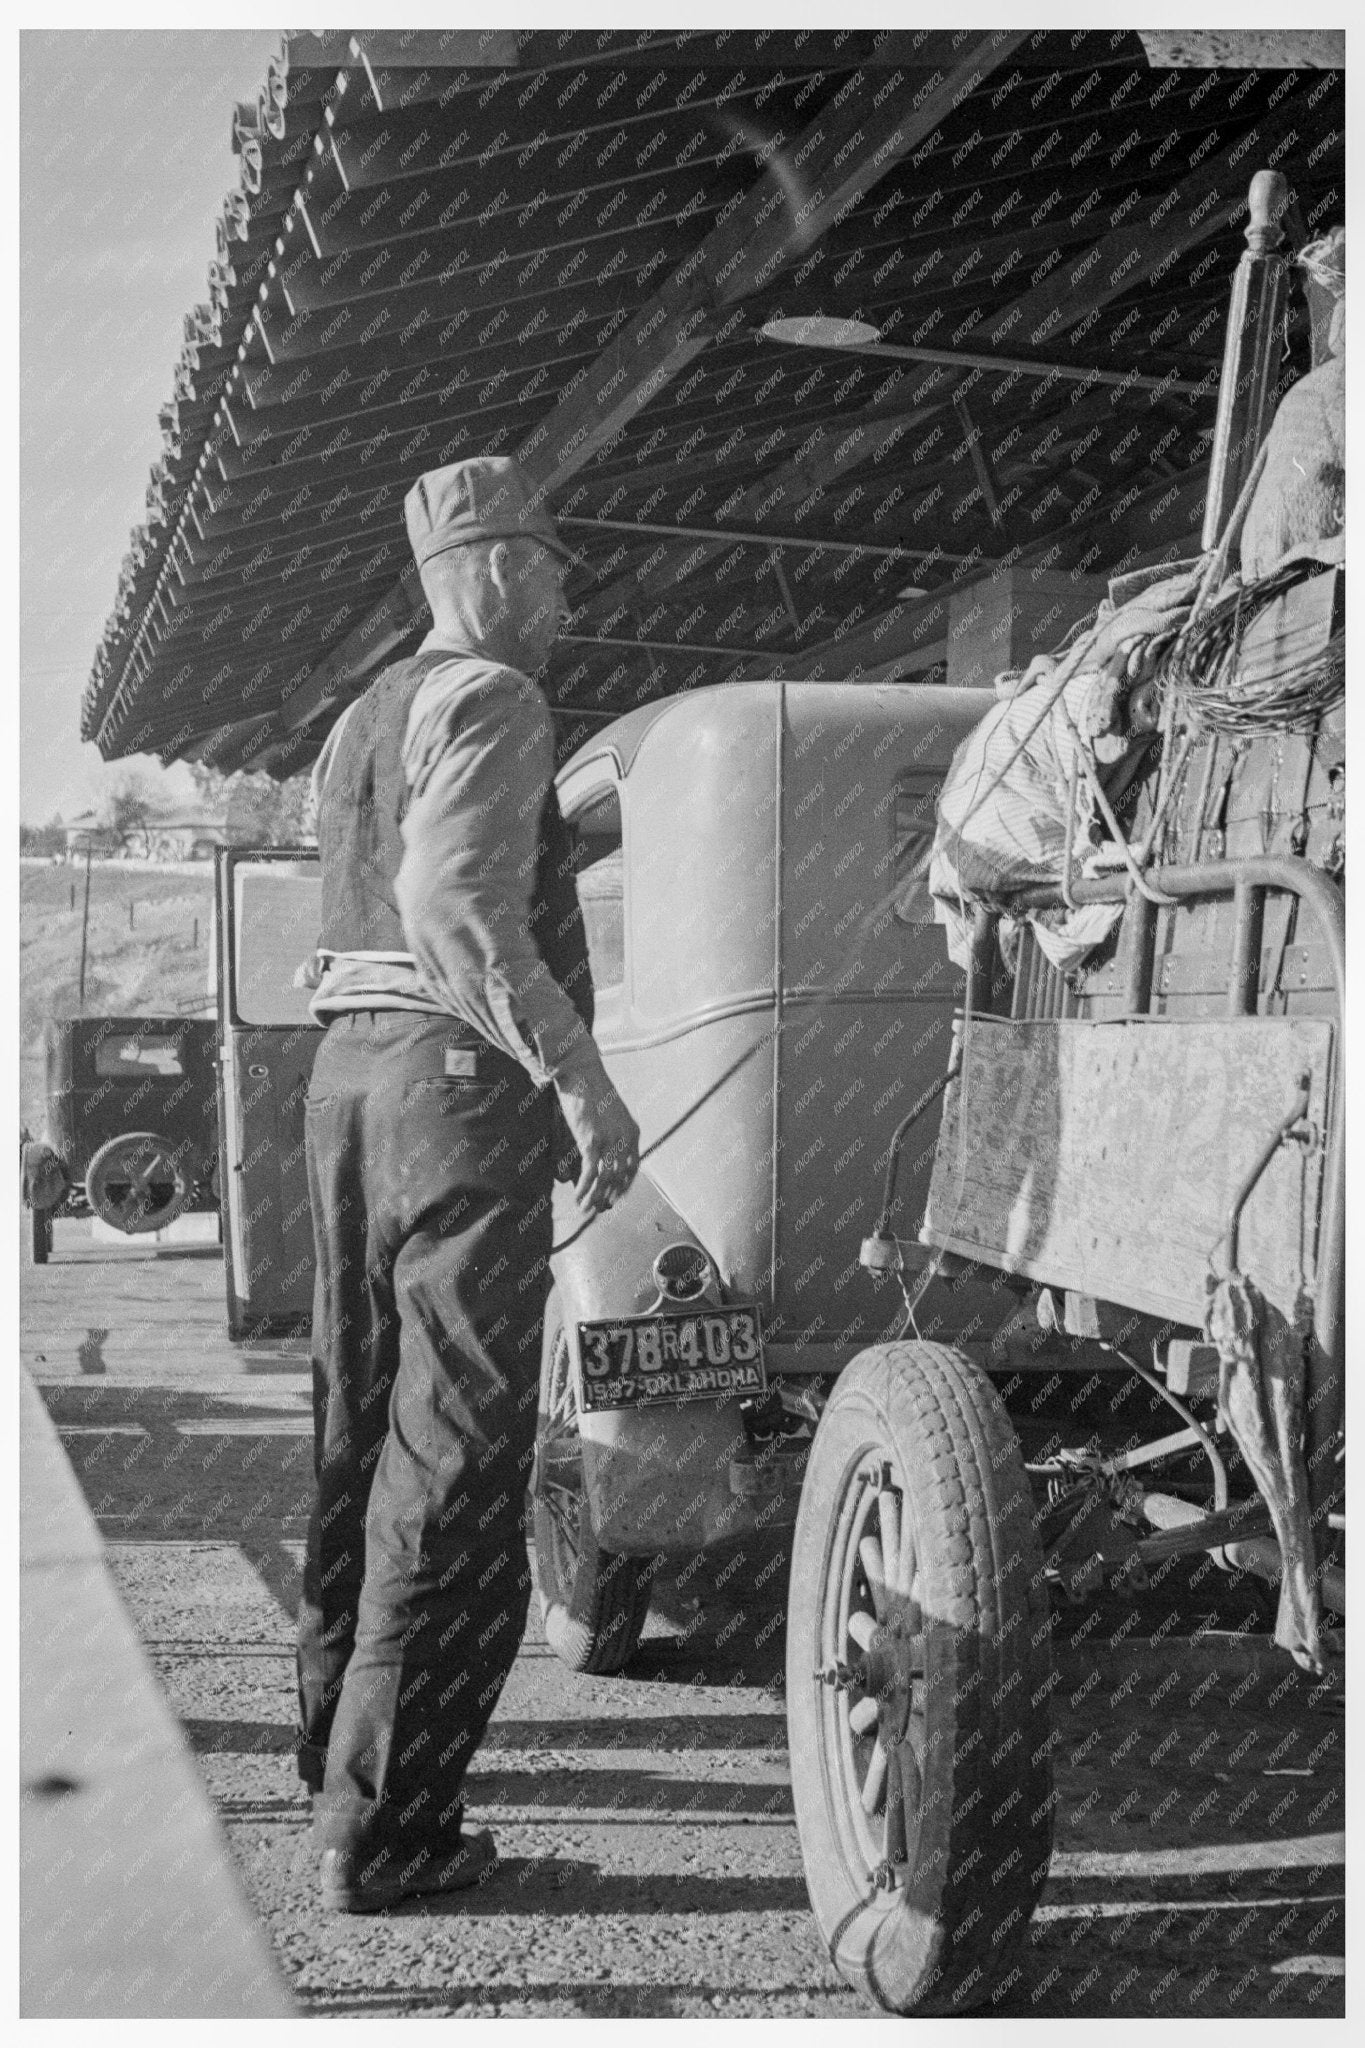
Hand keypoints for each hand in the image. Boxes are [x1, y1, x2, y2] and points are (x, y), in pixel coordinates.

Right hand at [554, 1048, 639, 1216]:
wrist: (581, 1071)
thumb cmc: (590, 1090)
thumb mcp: (607, 1115)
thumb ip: (606, 1137)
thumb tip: (597, 1156)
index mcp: (632, 1132)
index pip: (633, 1168)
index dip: (624, 1186)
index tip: (614, 1198)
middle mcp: (625, 1138)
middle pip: (619, 1177)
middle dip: (608, 1197)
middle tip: (597, 1210)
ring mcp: (609, 1140)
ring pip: (605, 1179)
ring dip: (594, 1198)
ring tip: (584, 1209)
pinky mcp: (591, 1140)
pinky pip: (590, 1173)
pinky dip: (584, 1189)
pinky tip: (577, 1198)